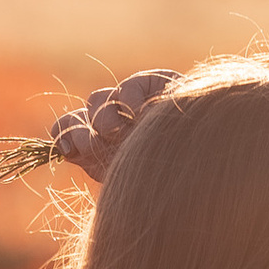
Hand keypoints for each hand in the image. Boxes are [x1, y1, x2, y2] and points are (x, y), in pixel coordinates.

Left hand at [50, 70, 174, 182]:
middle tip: (95, 146)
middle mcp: (119, 126)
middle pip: (84, 114)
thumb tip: (62, 141)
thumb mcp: (119, 175)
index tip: (69, 148)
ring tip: (121, 134)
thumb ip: (87, 156)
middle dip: (84, 131)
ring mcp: (137, 106)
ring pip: (99, 99)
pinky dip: (127, 99)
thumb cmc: (163, 181)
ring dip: (104, 118)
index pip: (72, 131)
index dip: (66, 134)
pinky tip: (138, 116)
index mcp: (107, 149)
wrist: (206, 169)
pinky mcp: (159, 86)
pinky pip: (129, 87)